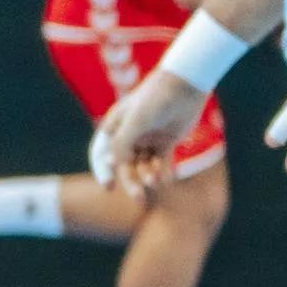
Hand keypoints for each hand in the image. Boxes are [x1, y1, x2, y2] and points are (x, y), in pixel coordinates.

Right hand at [95, 66, 201, 196]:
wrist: (184, 86)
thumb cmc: (154, 100)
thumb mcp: (133, 122)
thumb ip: (121, 144)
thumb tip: (115, 165)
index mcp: (114, 127)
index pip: (102, 154)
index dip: (103, 172)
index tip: (109, 189)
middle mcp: (129, 135)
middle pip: (126, 165)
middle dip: (131, 182)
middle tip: (139, 199)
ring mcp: (148, 139)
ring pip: (144, 165)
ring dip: (148, 176)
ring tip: (156, 182)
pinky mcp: (166, 141)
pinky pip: (162, 163)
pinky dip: (163, 173)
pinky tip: (166, 180)